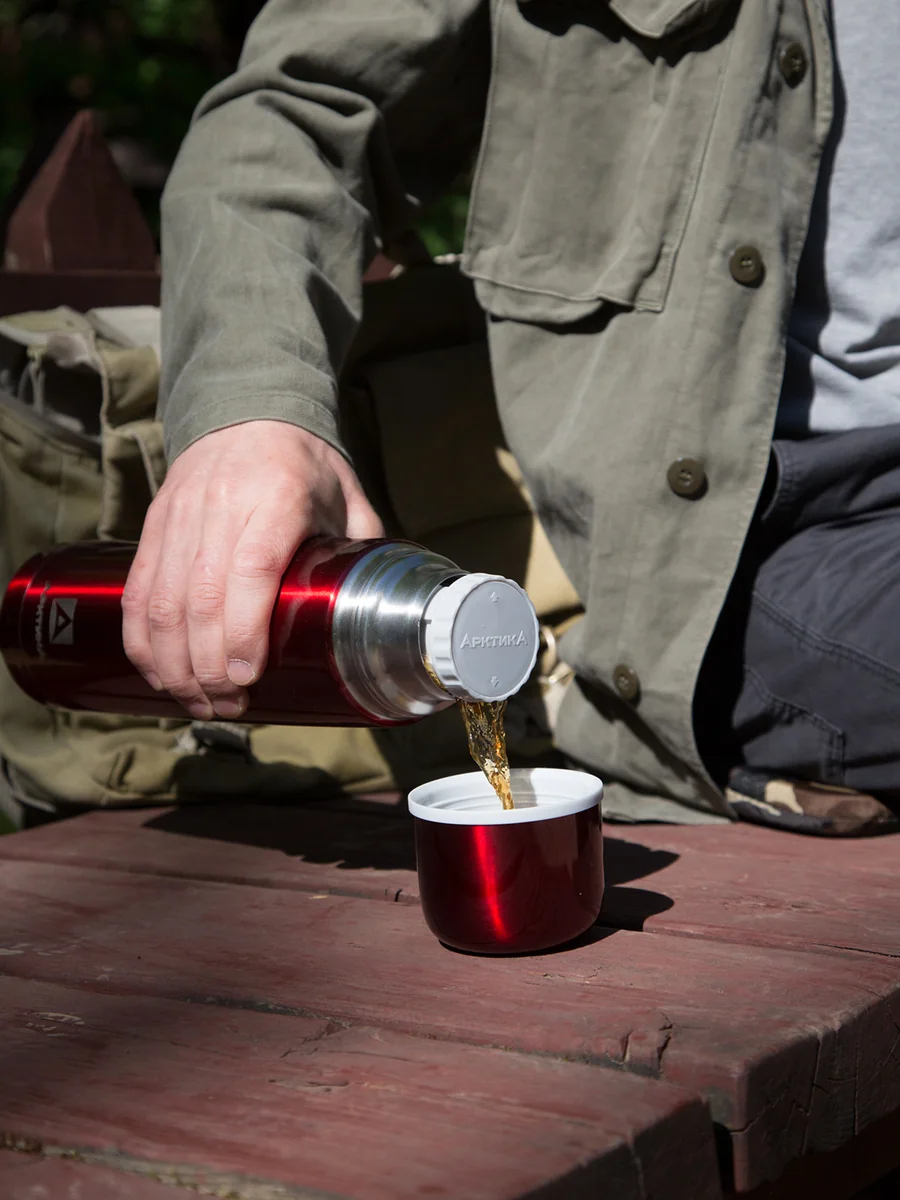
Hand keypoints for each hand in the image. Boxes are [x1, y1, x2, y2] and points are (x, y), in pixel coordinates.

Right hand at [122, 420, 383, 719]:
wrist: (248, 408)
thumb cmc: (306, 464)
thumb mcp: (348, 498)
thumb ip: (363, 552)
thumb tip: (387, 613)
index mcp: (279, 497)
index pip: (251, 570)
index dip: (243, 631)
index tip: (249, 677)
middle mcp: (222, 505)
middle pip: (200, 598)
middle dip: (209, 665)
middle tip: (230, 707)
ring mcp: (180, 515)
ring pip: (162, 601)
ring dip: (175, 664)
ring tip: (199, 703)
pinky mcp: (153, 524)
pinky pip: (138, 591)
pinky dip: (143, 640)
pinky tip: (161, 675)